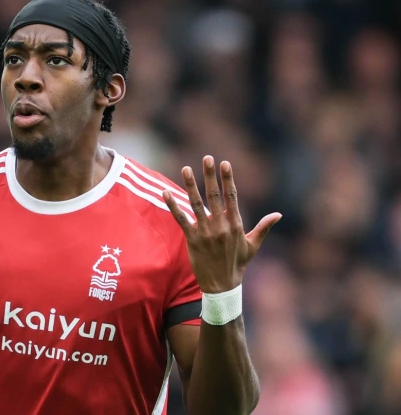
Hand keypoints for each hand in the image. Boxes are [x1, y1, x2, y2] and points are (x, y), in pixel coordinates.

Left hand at [162, 156, 280, 293]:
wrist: (222, 286)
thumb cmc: (238, 265)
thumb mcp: (252, 246)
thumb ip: (263, 228)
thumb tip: (278, 214)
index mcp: (235, 224)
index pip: (232, 196)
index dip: (228, 179)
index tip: (225, 163)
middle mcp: (221, 225)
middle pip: (214, 195)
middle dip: (210, 175)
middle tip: (207, 157)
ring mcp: (206, 232)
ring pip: (196, 204)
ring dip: (190, 185)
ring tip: (186, 168)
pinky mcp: (192, 239)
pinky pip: (181, 219)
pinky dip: (173, 205)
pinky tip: (165, 192)